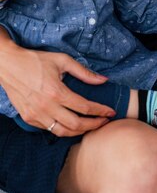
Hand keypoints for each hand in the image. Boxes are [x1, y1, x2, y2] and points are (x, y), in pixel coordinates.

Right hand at [0, 39, 115, 135]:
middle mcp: (46, 107)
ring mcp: (36, 115)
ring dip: (79, 132)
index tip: (110, 112)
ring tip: (90, 126)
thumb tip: (103, 80)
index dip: (100, 111)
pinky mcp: (28, 118)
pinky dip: (63, 129)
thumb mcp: (62, 60)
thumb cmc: (36, 60)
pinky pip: (49, 129)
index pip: (84, 107)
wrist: (9, 65)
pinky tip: (71, 124)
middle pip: (76, 125)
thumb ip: (84, 72)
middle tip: (104, 122)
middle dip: (93, 125)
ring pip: (62, 132)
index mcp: (56, 92)